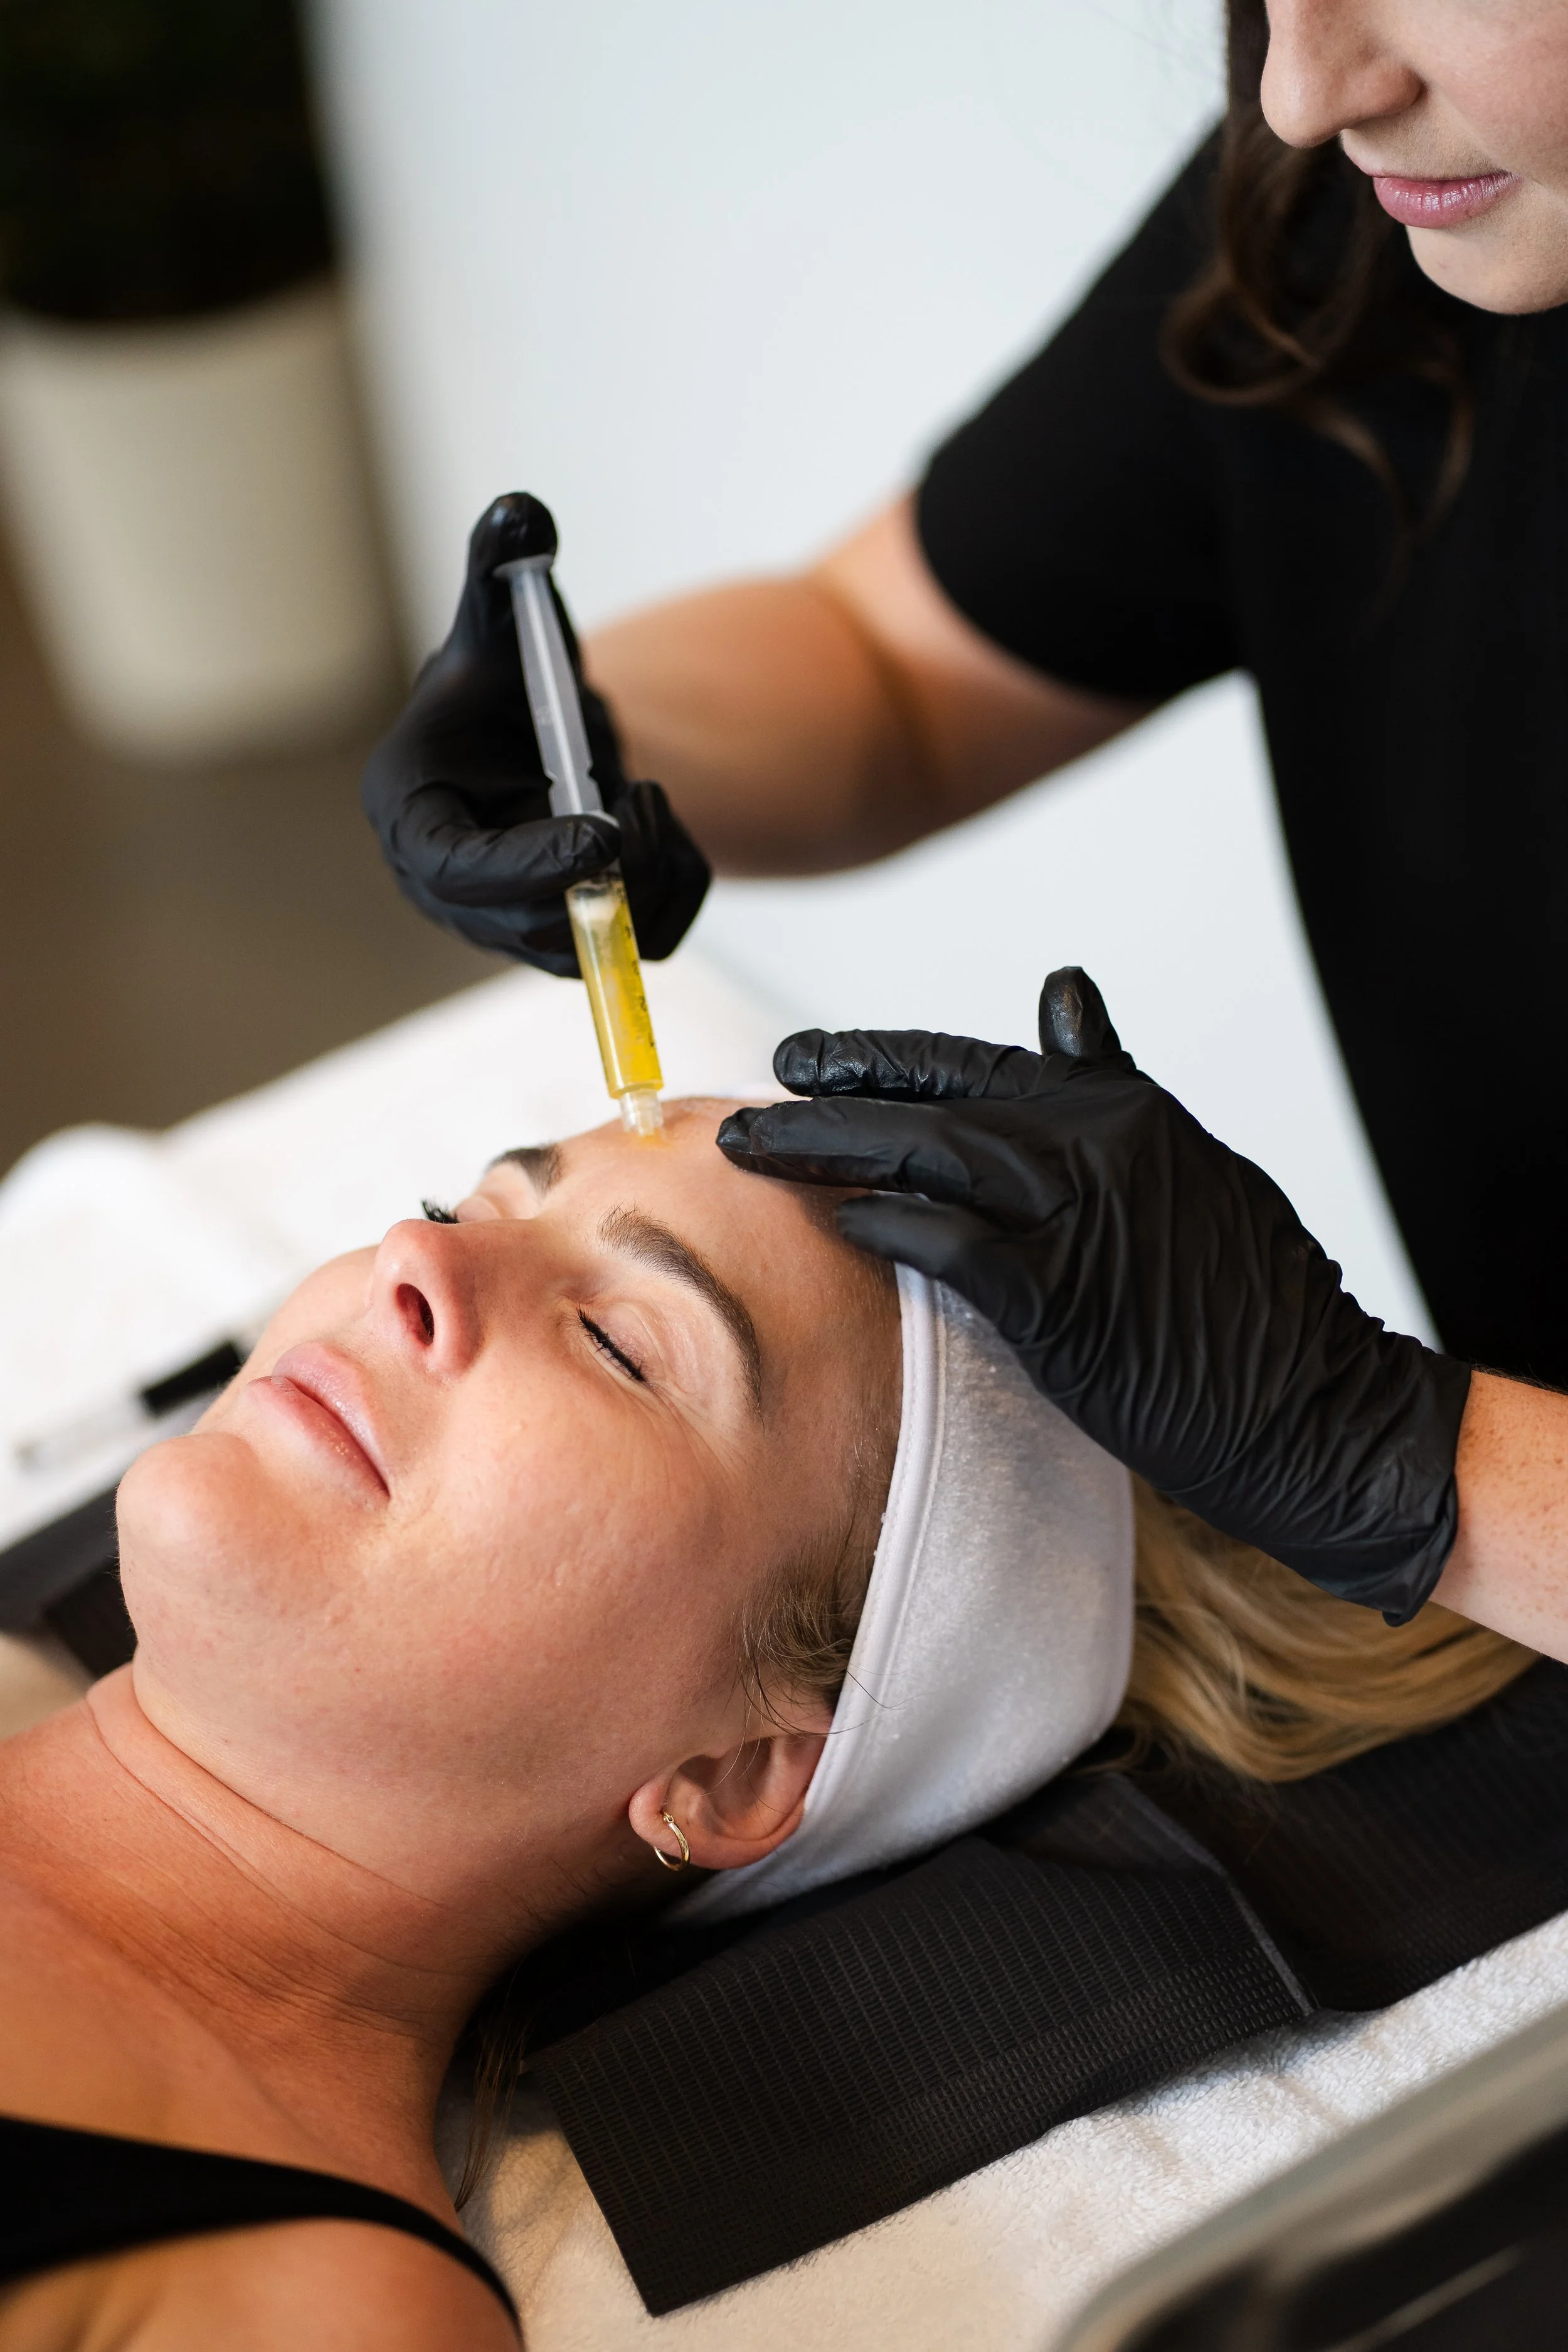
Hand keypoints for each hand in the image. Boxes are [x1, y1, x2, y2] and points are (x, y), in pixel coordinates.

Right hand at [361, 493, 709, 974]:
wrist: (549, 739)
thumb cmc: (508, 684)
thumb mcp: (503, 622)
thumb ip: (499, 566)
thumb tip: (521, 511)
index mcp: (412, 813)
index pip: (449, 868)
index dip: (523, 866)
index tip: (598, 841)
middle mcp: (447, 888)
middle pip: (526, 922)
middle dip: (603, 870)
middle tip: (645, 801)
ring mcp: (508, 927)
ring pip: (592, 941)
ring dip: (645, 873)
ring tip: (647, 798)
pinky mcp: (572, 944)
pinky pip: (642, 944)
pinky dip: (673, 887)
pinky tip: (662, 828)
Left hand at [718, 968, 1471, 1619]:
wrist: (1317, 1403)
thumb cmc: (1253, 1304)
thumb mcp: (1189, 1163)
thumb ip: (1110, 1084)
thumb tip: (1062, 995)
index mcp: (1121, 1108)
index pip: (973, 1062)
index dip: (882, 1056)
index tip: (812, 1058)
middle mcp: (1095, 1140)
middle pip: (930, 1103)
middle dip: (831, 1097)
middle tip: (756, 1099)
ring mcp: (1078, 1212)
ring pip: (925, 1156)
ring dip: (827, 1148)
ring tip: (753, 1148)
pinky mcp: (1062, 1294)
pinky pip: (950, 1244)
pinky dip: (889, 1227)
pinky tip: (839, 1225)